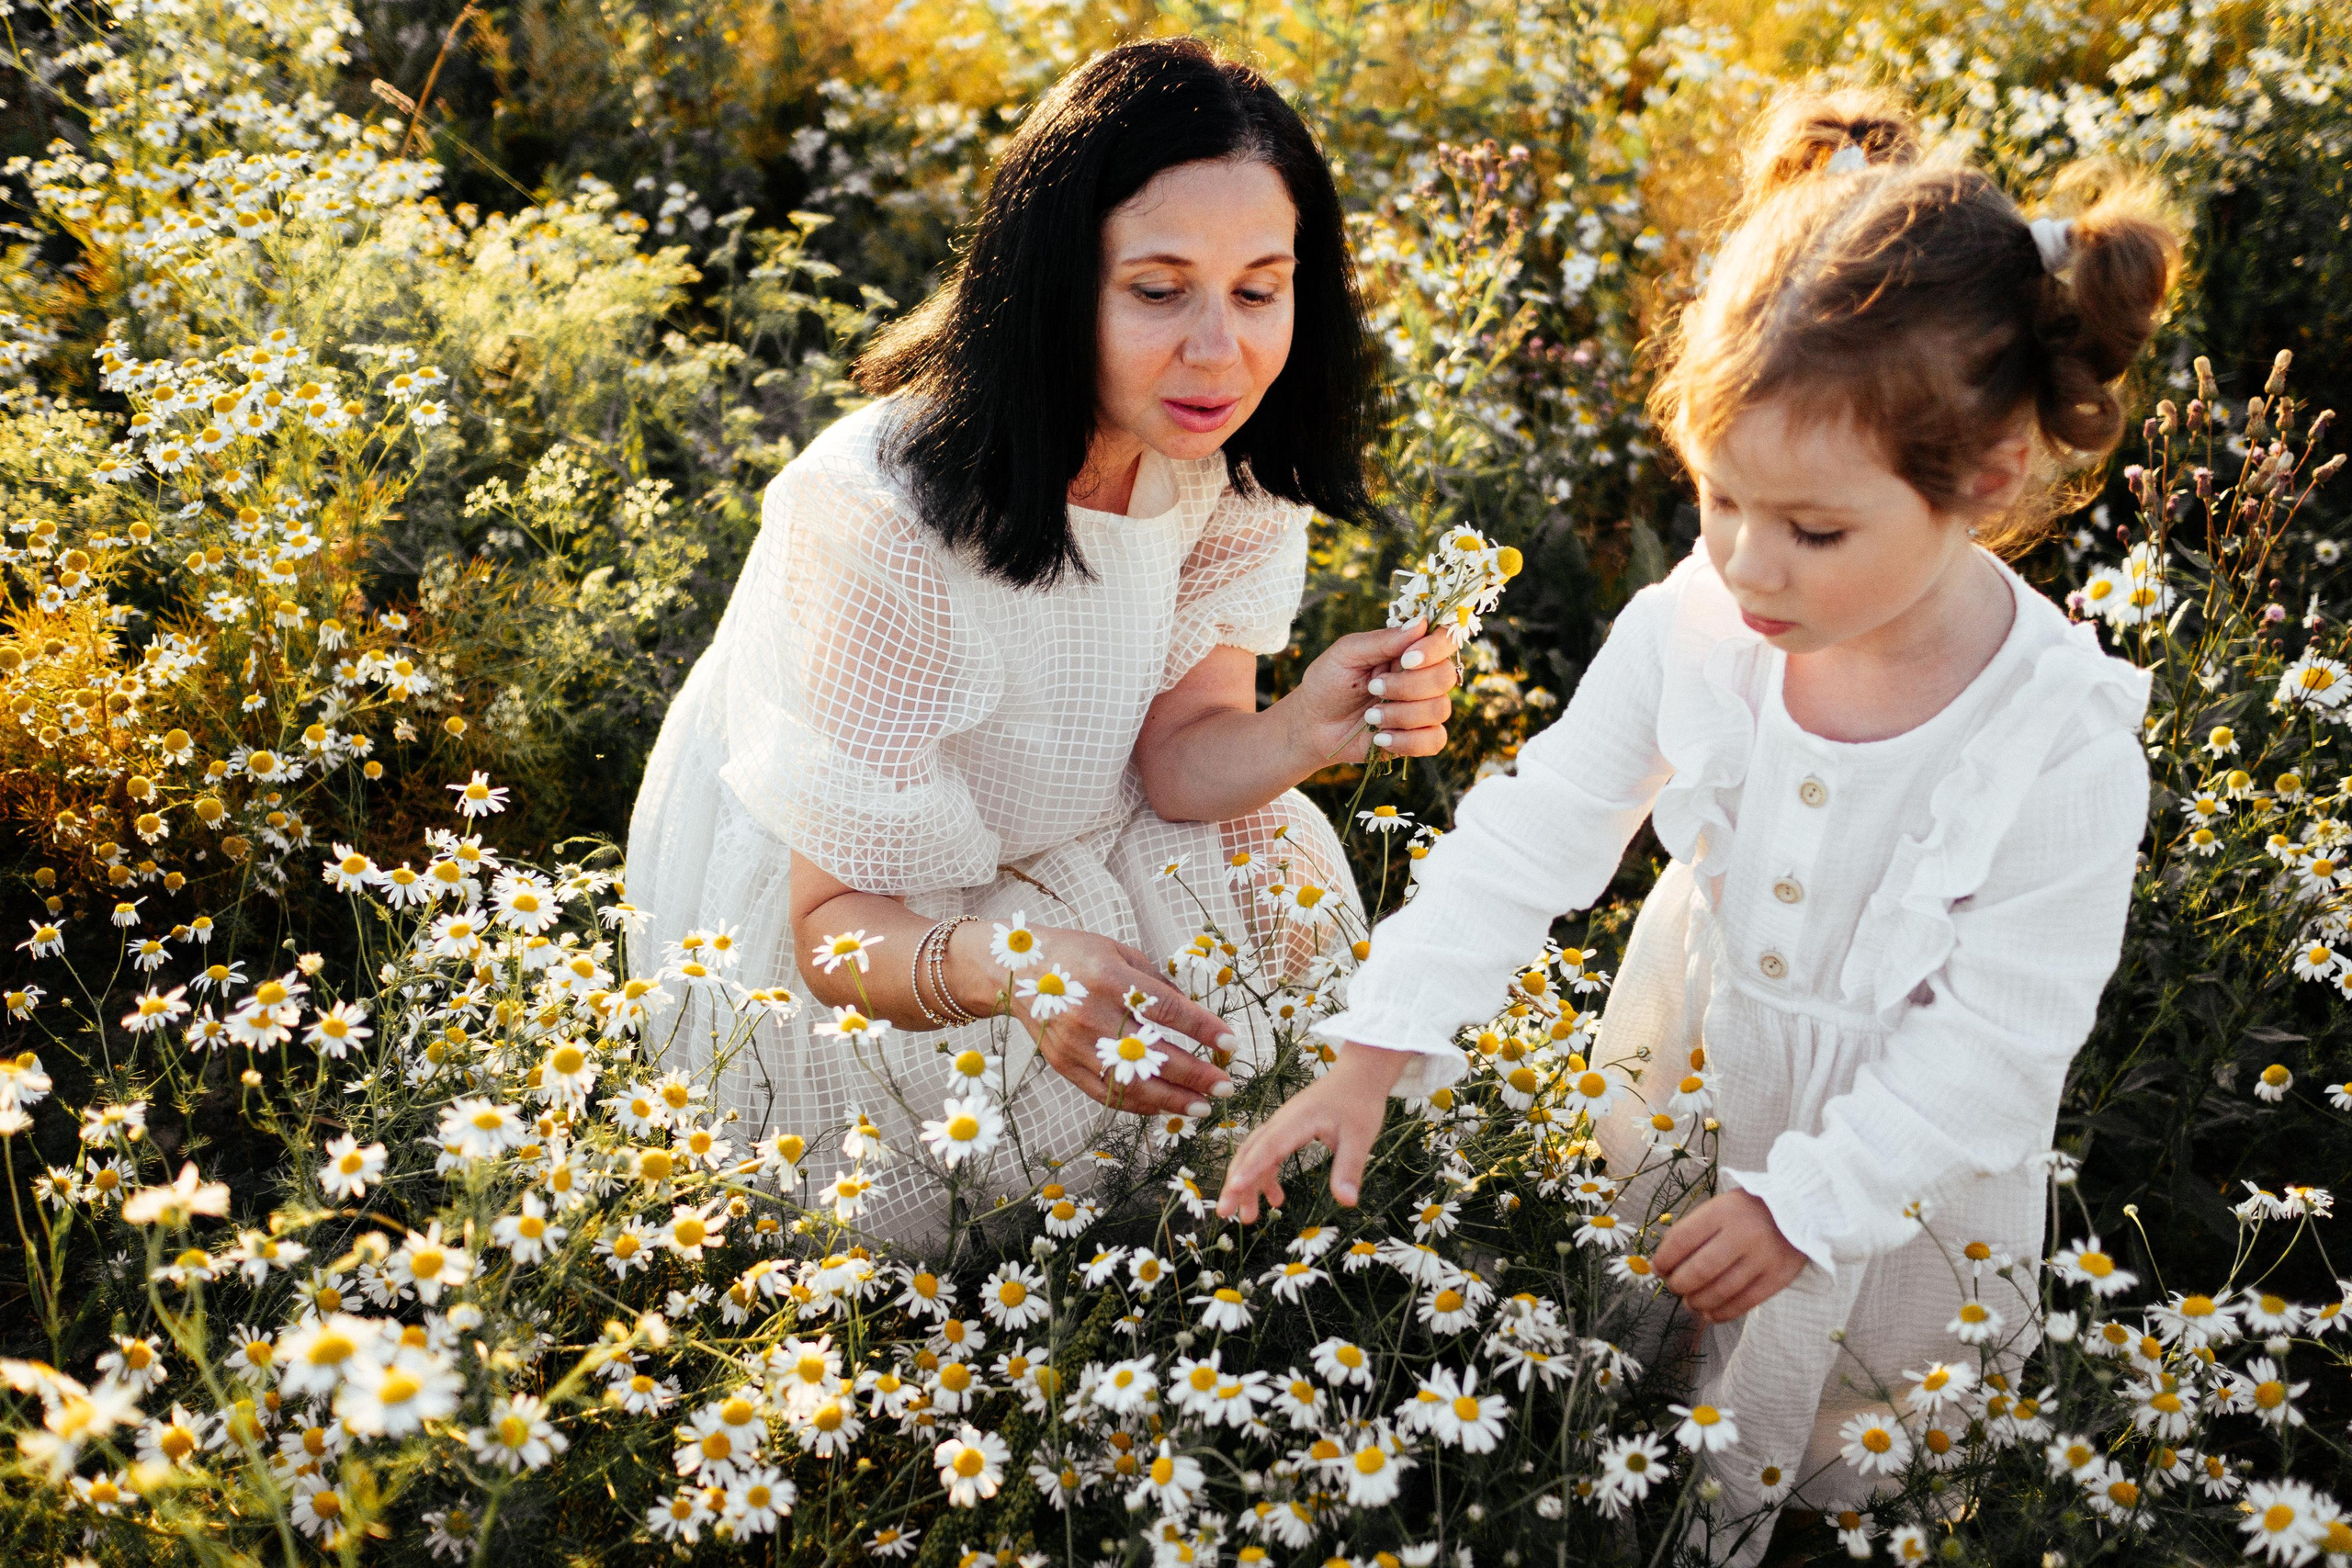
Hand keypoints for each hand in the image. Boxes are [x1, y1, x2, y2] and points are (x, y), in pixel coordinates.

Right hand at [949, 921, 1235, 1118]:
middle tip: (1225, 1086)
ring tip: (1202, 1107)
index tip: (1230, 1042)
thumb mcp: (1118, 952)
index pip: (1166, 1009)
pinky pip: (1106, 1094)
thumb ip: (1155, 981)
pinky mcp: (1063, 1064)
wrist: (1014, 971)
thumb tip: (1192, 1014)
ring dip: (1171, 1100)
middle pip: (1152, 1054)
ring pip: (1130, 1083)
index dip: (1202, 1028)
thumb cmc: (1075, 955)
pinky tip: (1164, 1109)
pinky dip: (1138, 1105)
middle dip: (1195, 1074)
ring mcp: (1075, 1044)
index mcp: (1110, 978)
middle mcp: (1091, 1014)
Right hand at [1215, 1042, 1412, 1221]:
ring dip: (1247, 1184)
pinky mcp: (1286, 1130)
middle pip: (1250, 1153)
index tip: (1234, 1188)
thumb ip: (1350, 1169)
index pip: (1268, 1147)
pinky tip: (1276, 1199)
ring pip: (1254, 1156)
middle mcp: (1281, 1122)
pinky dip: (1265, 1177)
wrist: (1359, 1075)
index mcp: (1297, 1121)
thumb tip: (1347, 1202)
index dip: (1250, 1169)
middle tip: (1225, 1213)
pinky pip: (1267, 1155)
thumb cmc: (1359, 1102)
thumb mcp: (1360, 1138)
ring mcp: (1281, 1126)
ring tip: (1248, 1217)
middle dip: (1236, 1183)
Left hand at [1278, 616, 1460, 770]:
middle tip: (1373, 687)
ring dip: (1402, 714)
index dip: (1434, 649)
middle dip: (1408, 686)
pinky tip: (1380, 738)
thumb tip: (1421, 623)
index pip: (1444, 640)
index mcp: (1408, 651)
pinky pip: (1435, 740)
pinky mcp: (1417, 738)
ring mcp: (1422, 709)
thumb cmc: (1327, 683)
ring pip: (1439, 709)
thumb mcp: (1346, 654)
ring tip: (1370, 716)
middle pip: (1445, 676)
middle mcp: (1421, 678)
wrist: (1312, 725)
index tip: (1405, 659)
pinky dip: (1408, 741)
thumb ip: (1382, 640)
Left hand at [1654, 1190, 1809, 1325]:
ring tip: (1690, 1302)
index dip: (1665, 1259)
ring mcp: (1763, 1257)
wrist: (1800, 1209)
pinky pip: (1745, 1302)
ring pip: (1721, 1290)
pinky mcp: (1778, 1277)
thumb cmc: (1749, 1210)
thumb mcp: (1720, 1207)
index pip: (1683, 1239)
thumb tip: (1664, 1263)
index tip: (1658, 1268)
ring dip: (1698, 1302)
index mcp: (1723, 1211)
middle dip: (1679, 1284)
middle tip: (1675, 1287)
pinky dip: (1723, 1313)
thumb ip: (1694, 1229)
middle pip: (1700, 1269)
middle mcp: (1743, 1234)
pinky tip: (1710, 1314)